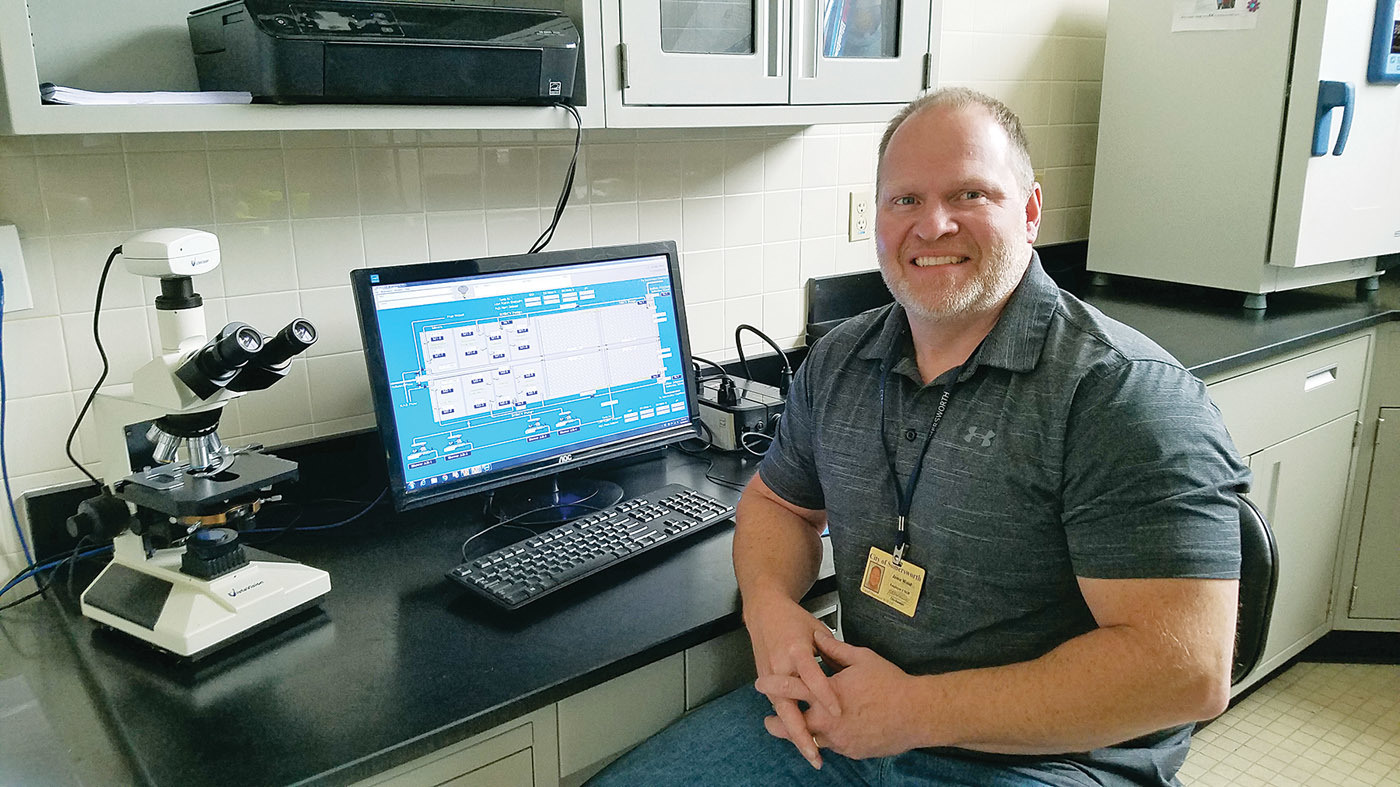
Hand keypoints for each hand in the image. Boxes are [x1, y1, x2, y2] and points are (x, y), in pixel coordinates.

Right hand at [744, 595, 841, 768]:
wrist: (764, 611)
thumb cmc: (793, 619)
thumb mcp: (817, 630)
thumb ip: (833, 651)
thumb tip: (851, 669)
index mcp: (796, 650)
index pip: (811, 677)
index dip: (824, 695)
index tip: (837, 712)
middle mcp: (780, 666)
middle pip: (789, 705)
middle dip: (801, 732)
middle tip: (816, 752)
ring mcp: (770, 676)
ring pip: (782, 712)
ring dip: (795, 735)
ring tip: (812, 755)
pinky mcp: (766, 681)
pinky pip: (779, 707)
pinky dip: (790, 724)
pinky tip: (803, 740)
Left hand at [756, 628, 921, 760]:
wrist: (917, 714)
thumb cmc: (891, 683)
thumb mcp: (862, 658)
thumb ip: (835, 649)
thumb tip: (819, 637)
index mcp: (828, 693)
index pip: (792, 687)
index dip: (774, 684)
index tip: (760, 683)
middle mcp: (829, 720)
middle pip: (792, 725)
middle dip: (777, 723)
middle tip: (768, 719)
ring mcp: (840, 739)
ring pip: (810, 740)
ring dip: (801, 735)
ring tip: (797, 729)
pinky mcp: (852, 751)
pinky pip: (832, 747)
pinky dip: (826, 741)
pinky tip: (828, 734)